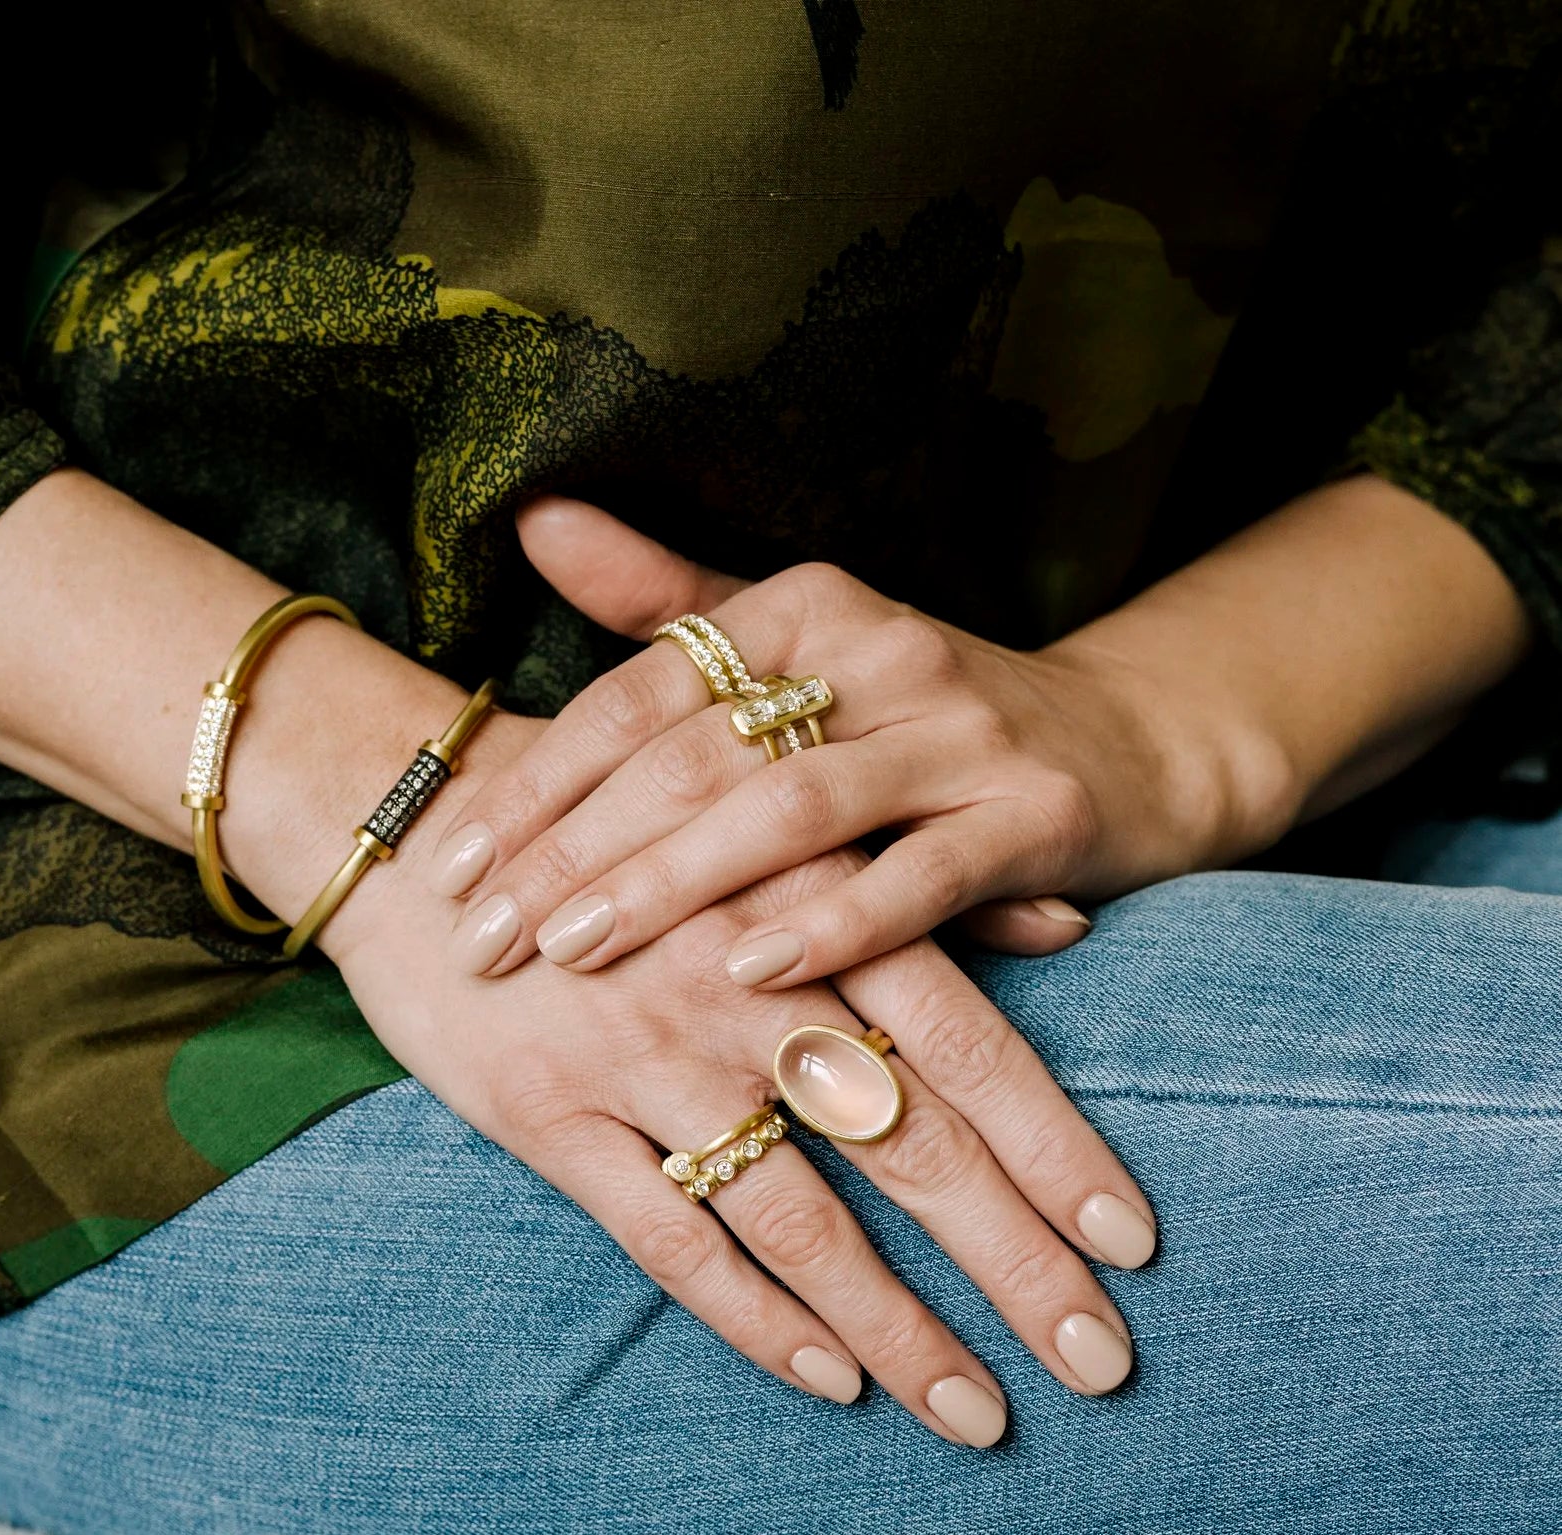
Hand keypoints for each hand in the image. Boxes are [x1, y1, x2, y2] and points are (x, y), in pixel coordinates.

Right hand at [322, 726, 1156, 1445]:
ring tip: (975, 1408)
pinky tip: (827, 1378)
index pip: (964, 1046)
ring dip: (894, 1321)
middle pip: (905, 1143)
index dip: (1053, 1148)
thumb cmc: (614, 837)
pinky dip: (752, 1313)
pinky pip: (666, 1234)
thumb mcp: (759, 836)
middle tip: (1099, 1364)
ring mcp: (639, 1053)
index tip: (1134, 1247)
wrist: (417, 836)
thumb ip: (912, 894)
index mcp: (806, 909)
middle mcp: (736, 983)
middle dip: (1010, 1262)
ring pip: (796, 1211)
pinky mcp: (550, 1112)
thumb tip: (1070, 934)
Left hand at [429, 498, 1261, 987]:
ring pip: (789, 809)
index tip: (447, 863)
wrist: (1133, 745)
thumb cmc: (917, 712)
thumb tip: (534, 517)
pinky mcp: (1037, 813)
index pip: (637, 695)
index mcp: (803, 604)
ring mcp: (963, 729)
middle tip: (482, 935)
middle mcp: (879, 649)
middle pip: (693, 755)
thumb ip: (665, 599)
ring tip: (576, 951)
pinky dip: (831, 922)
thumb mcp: (795, 642)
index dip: (535, 780)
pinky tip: (747, 971)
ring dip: (672, 886)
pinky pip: (920, 875)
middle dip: (574, 851)